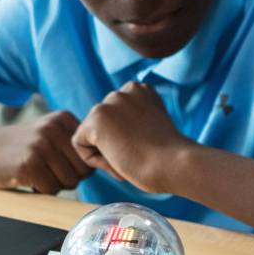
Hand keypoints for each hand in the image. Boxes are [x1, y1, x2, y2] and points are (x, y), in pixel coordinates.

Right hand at [0, 111, 92, 193]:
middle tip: (46, 170)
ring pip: (70, 182)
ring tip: (37, 172)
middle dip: (69, 178)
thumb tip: (114, 166)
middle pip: (84, 171)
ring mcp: (41, 145)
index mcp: (64, 118)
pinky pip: (51, 189)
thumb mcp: (49, 133)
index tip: (59, 163)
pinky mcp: (28, 164)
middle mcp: (54, 128)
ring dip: (54, 185)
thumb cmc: (20, 146)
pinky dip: (41, 190)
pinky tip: (26, 177)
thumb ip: (75, 145)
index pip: (91, 155)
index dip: (78, 167)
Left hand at [73, 82, 194, 192]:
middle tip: (137, 158)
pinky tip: (116, 161)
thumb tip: (111, 132)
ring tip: (129, 160)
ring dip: (105, 153)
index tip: (147, 149)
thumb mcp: (153, 130)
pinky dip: (94, 160)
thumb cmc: (168, 158)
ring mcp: (111, 101)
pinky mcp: (97, 118)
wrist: (173, 164)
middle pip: (103, 125)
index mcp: (143, 90)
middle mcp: (127, 90)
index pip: (118, 118)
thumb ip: (134, 121)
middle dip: (115, 145)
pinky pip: (80, 144)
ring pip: (90, 135)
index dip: (128, 140)